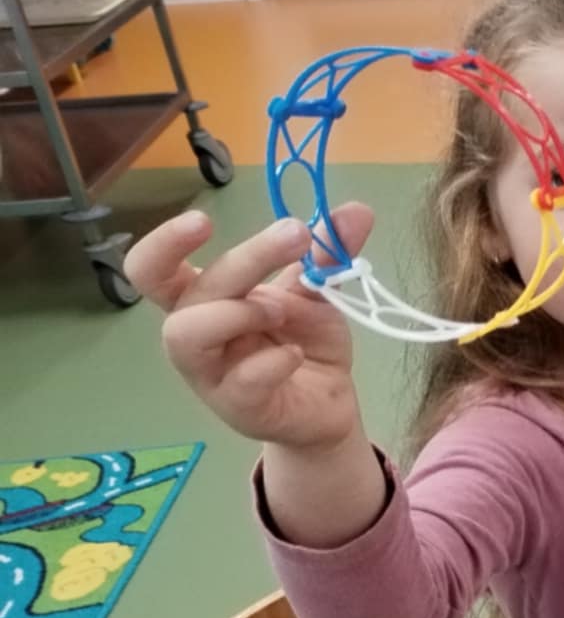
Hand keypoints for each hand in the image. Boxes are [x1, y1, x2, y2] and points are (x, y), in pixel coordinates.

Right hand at [128, 207, 369, 452]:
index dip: (164, 243)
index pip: (152, 268)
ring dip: (238, 312)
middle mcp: (195, 334)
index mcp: (203, 299)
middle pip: (187, 292)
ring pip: (187, 335)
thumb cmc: (303, 343)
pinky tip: (297, 354)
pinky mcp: (239, 407)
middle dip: (243, 260)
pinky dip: (272, 361)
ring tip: (282, 312)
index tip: (203, 220)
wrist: (329, 404)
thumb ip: (327, 255)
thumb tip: (357, 210)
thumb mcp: (317, 294)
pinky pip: (241, 381)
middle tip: (294, 237)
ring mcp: (211, 374)